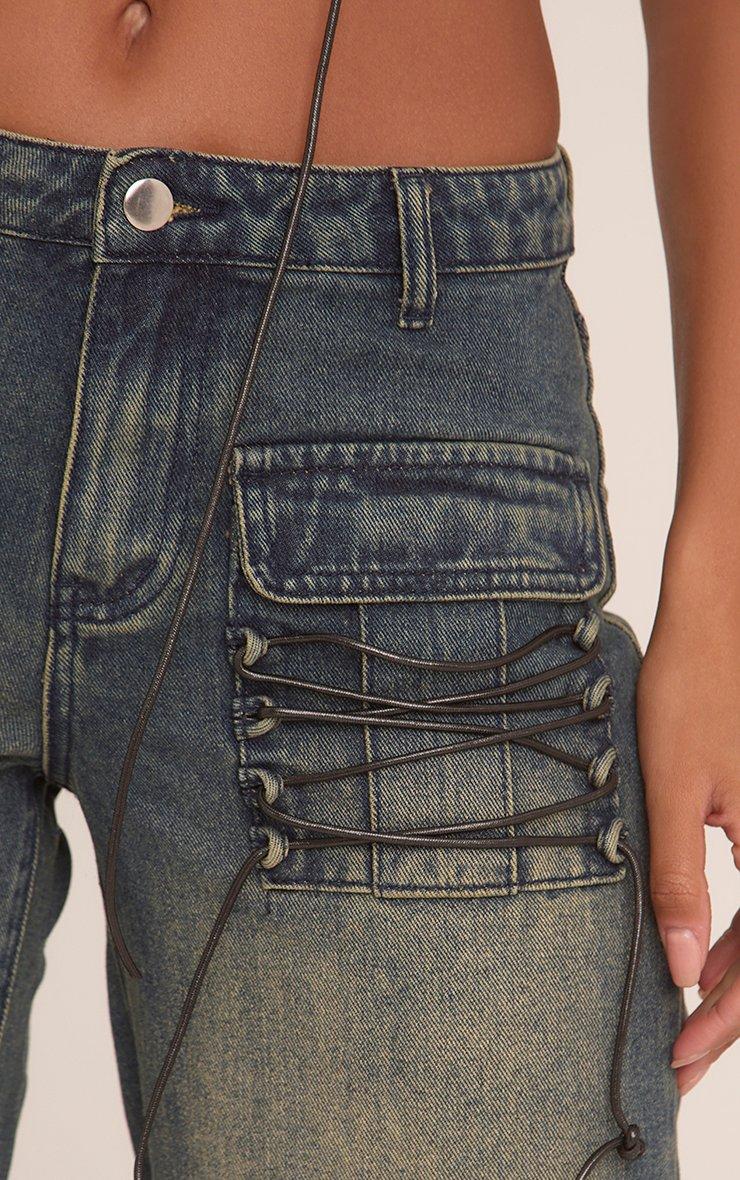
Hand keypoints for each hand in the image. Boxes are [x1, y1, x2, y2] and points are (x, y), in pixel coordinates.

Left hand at [636, 528, 739, 1095]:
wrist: (718, 613)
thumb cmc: (690, 685)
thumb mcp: (672, 784)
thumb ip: (678, 875)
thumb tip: (684, 965)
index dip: (722, 1020)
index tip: (677, 1058)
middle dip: (729, 1012)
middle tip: (679, 1058)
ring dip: (737, 977)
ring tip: (689, 1018)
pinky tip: (708, 951)